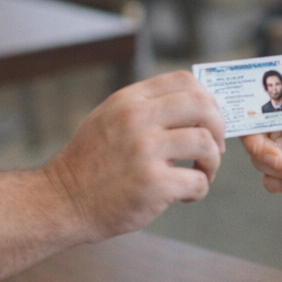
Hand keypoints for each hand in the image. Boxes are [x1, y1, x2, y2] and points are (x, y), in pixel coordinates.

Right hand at [42, 71, 223, 242]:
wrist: (62, 201)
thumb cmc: (91, 164)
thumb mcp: (110, 119)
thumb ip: (145, 109)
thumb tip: (194, 107)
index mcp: (130, 101)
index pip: (185, 81)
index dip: (207, 99)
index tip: (208, 120)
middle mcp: (138, 119)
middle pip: (203, 106)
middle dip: (219, 127)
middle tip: (214, 148)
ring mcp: (145, 150)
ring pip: (207, 143)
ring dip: (212, 162)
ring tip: (201, 174)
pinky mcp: (153, 183)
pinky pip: (198, 181)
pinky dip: (199, 190)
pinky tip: (185, 196)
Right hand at [241, 78, 281, 192]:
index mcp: (278, 101)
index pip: (251, 107)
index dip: (246, 118)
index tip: (253, 128)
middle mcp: (273, 126)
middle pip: (251, 140)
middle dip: (262, 151)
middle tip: (278, 159)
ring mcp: (279, 150)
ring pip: (261, 163)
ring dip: (281, 170)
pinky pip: (273, 182)